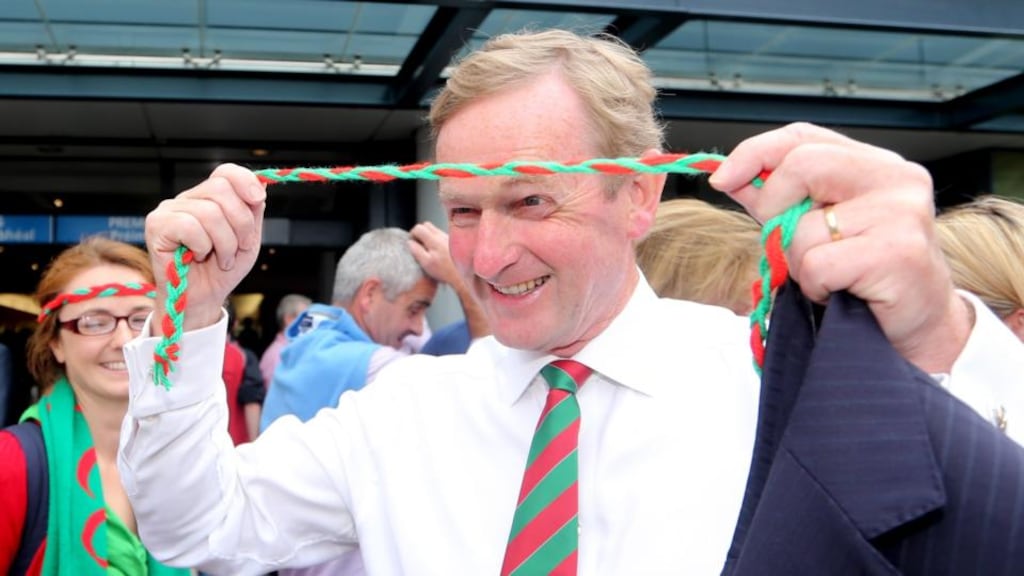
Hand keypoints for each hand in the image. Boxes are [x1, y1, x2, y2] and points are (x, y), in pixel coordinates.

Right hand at [145, 163, 265, 331]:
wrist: (203, 299)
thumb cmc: (221, 270)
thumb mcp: (247, 239)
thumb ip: (253, 212)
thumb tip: (259, 185)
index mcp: (209, 198)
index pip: (225, 172)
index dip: (245, 181)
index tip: (258, 199)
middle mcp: (187, 199)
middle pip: (221, 189)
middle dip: (240, 223)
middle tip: (239, 247)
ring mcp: (169, 210)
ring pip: (209, 212)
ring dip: (224, 242)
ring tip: (221, 259)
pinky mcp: (156, 225)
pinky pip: (190, 226)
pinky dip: (202, 246)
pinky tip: (197, 256)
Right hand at [409, 221, 459, 285]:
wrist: (464, 275)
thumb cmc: (445, 271)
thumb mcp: (427, 263)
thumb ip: (417, 251)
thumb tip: (410, 242)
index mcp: (434, 240)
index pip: (419, 228)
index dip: (412, 234)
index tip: (412, 242)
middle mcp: (442, 236)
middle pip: (427, 225)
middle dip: (420, 232)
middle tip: (418, 243)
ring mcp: (448, 237)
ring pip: (434, 230)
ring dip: (428, 236)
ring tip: (428, 249)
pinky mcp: (453, 241)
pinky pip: (441, 235)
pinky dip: (436, 240)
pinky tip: (437, 251)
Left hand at [708, 122, 971, 372]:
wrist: (917, 326)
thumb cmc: (863, 276)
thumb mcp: (815, 226)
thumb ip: (777, 198)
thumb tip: (729, 177)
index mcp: (874, 163)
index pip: (803, 136)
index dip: (755, 152)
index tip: (722, 179)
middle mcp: (894, 177)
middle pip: (801, 166)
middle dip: (774, 208)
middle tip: (788, 244)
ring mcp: (901, 212)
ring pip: (803, 227)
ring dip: (799, 262)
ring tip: (832, 276)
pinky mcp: (897, 252)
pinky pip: (817, 265)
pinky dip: (815, 286)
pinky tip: (842, 291)